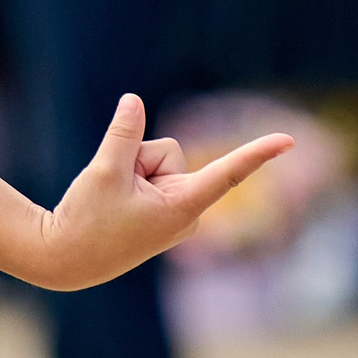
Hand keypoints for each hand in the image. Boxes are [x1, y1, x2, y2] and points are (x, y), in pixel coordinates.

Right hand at [0, 94, 293, 291]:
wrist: (67, 257)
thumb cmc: (88, 219)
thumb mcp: (105, 170)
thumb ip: (124, 133)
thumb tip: (135, 100)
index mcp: (183, 206)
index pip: (228, 173)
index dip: (258, 154)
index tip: (289, 141)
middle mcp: (187, 210)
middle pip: (168, 151)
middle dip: (138, 158)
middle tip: (115, 193)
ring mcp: (175, 211)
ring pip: (157, 160)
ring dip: (130, 169)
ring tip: (112, 200)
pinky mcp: (162, 210)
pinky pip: (150, 173)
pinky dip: (130, 177)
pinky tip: (115, 203)